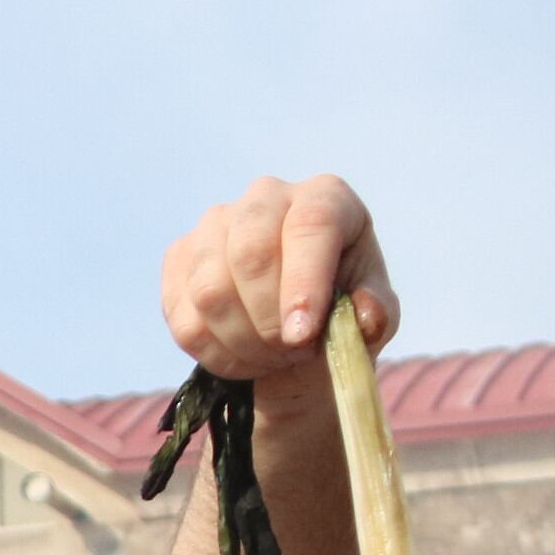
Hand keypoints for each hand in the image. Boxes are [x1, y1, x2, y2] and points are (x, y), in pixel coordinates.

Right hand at [160, 174, 397, 389]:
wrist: (292, 330)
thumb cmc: (338, 313)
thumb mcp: (371, 316)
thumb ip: (375, 314)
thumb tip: (365, 318)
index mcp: (325, 197)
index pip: (311, 225)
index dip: (303, 283)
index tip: (301, 334)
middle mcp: (266, 197)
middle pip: (249, 254)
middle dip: (268, 320)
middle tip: (291, 352)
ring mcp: (215, 224)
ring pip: (210, 290)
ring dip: (241, 342)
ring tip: (270, 357)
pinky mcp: (179, 256)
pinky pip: (182, 315)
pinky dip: (212, 351)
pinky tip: (240, 357)